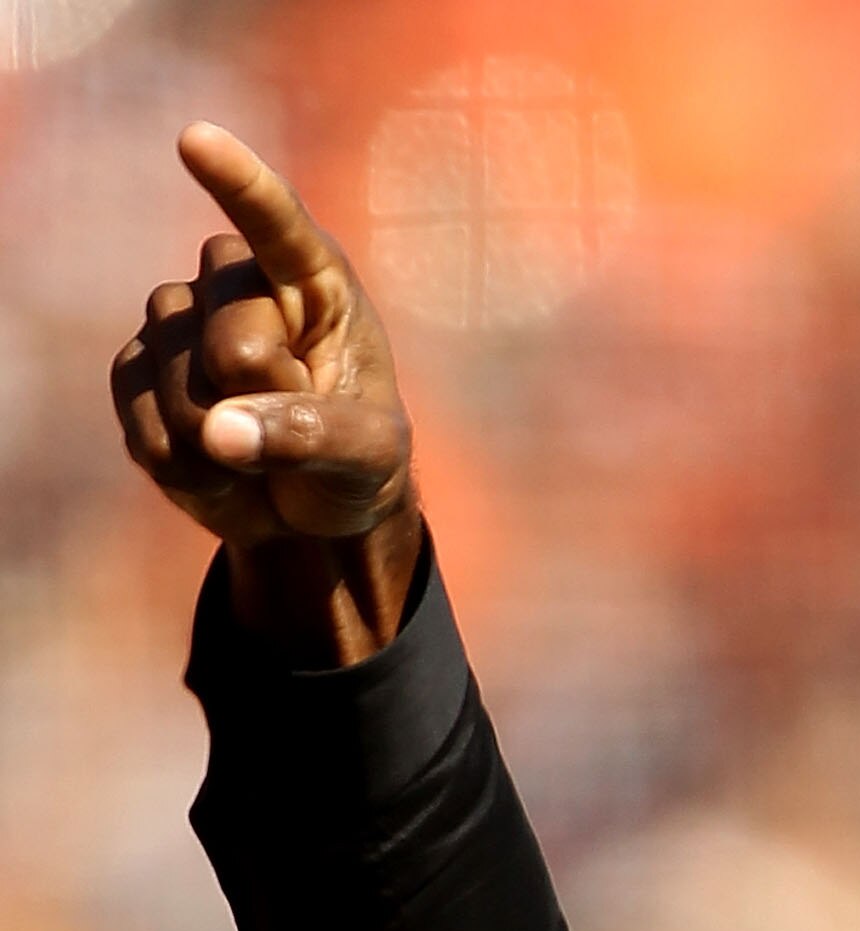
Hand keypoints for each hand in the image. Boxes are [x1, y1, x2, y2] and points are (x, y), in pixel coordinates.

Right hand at [111, 122, 420, 656]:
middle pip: (231, 347)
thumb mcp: (368, 458)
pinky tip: (214, 470)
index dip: (237, 181)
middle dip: (265, 412)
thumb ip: (310, 437)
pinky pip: (140, 417)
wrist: (312, 510)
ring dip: (220, 449)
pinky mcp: (139, 370)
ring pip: (177, 384)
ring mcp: (179, 320)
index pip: (276, 221)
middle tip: (298, 434)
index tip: (195, 140)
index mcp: (313, 279)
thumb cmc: (358, 464)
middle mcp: (237, 282)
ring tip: (259, 457)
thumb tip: (217, 431)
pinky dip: (180, 467)